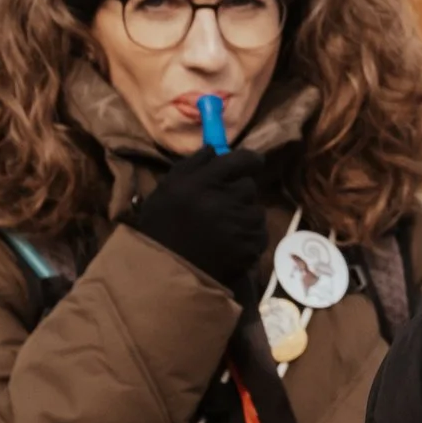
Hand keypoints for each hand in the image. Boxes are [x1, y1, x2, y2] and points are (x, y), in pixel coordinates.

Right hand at [122, 142, 276, 294]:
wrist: (164, 273)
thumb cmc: (161, 228)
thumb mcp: (167, 189)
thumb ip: (192, 165)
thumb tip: (215, 149)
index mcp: (202, 183)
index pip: (239, 160)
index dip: (249, 160)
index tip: (252, 163)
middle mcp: (224, 200)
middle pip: (249, 186)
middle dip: (239, 192)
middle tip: (224, 205)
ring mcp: (240, 225)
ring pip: (256, 210)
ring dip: (245, 215)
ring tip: (225, 228)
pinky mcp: (250, 247)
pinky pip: (260, 233)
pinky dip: (249, 236)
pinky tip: (231, 244)